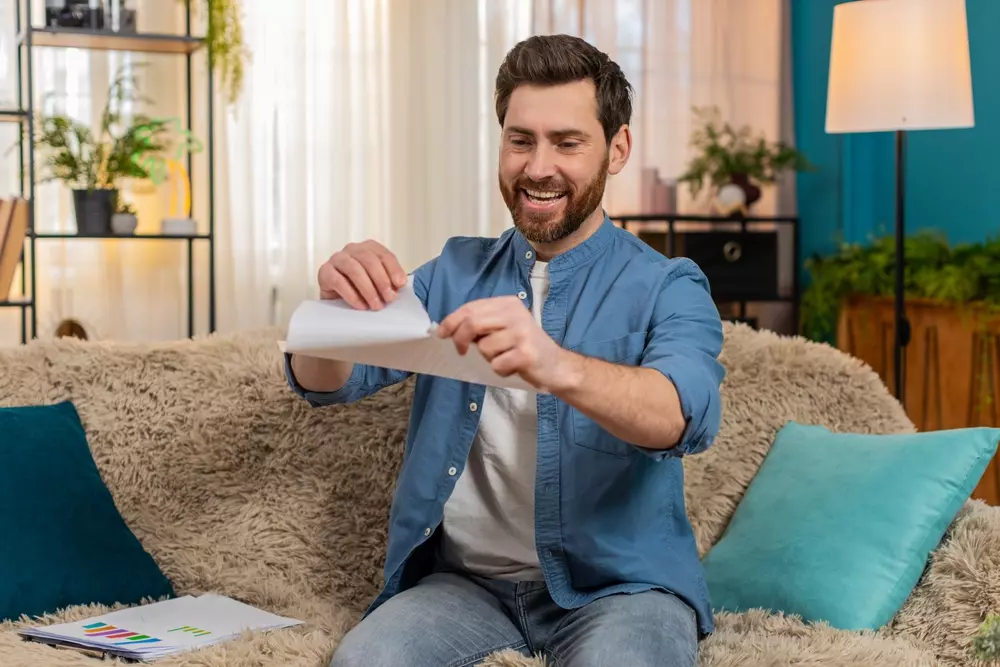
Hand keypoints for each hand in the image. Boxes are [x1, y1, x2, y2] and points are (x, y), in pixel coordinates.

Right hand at [317, 240, 406, 309]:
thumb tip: (400, 284)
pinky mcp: (324, 272)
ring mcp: (337, 259)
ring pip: (354, 269)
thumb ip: (391, 282)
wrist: (338, 303)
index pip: (384, 255)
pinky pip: (338, 281)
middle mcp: (352, 250)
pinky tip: (360, 306)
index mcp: (369, 248)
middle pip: (369, 259)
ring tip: (375, 305)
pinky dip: (352, 295)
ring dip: (368, 289)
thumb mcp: (380, 285)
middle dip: (381, 280)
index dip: (394, 269)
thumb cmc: (362, 291)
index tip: (400, 285)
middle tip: (388, 298)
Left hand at [435, 296, 574, 390]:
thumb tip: (449, 329)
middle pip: (473, 322)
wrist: (556, 365)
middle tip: (461, 351)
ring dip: (488, 358)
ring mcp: (522, 333)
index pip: (471, 307)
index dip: (451, 321)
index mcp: (508, 303)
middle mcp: (515, 314)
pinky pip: (496, 364)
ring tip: (505, 357)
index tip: (441, 333)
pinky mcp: (526, 353)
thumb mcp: (504, 327)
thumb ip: (481, 324)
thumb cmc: (524, 347)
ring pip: (484, 347)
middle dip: (460, 339)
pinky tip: (513, 367)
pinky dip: (500, 370)